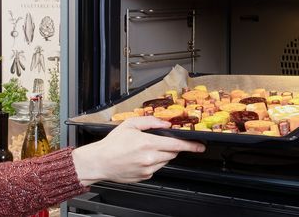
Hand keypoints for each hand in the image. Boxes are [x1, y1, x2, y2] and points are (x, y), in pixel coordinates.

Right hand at [72, 116, 205, 185]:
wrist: (99, 162)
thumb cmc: (112, 144)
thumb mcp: (130, 125)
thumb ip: (151, 122)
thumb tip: (166, 123)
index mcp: (147, 143)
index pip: (176, 144)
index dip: (190, 145)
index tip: (200, 146)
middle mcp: (149, 158)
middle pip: (172, 152)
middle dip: (171, 146)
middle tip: (158, 142)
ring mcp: (148, 169)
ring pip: (165, 161)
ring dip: (161, 154)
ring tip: (144, 149)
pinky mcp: (145, 176)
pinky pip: (156, 168)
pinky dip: (153, 162)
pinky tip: (140, 158)